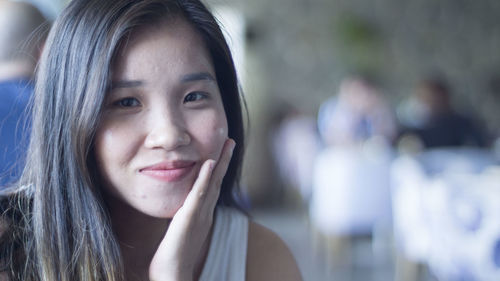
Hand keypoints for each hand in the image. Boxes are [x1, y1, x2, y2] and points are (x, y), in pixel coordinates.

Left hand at [148, 139, 235, 280]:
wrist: (172, 274)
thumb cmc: (172, 258)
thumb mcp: (181, 232)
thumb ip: (184, 219)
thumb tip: (184, 211)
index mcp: (202, 214)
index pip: (212, 187)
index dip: (218, 168)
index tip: (222, 151)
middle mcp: (204, 212)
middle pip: (217, 181)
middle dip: (224, 160)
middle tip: (230, 141)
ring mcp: (199, 215)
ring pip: (213, 184)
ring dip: (220, 163)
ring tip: (226, 145)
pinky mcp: (190, 218)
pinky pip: (199, 195)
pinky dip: (205, 178)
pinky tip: (209, 164)